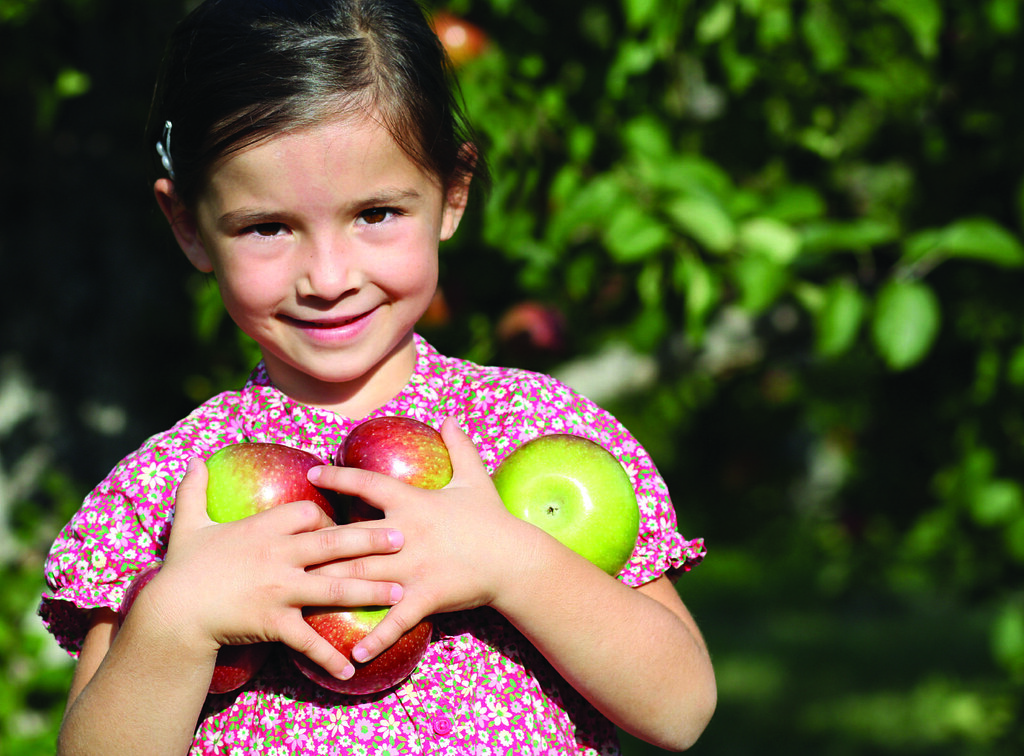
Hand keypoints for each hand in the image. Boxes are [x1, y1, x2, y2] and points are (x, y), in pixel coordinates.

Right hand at [148, 457, 406, 679]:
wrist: (172, 613)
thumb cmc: (183, 568)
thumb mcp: (189, 525)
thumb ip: (195, 491)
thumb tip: (193, 459)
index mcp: (264, 529)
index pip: (309, 512)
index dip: (328, 516)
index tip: (344, 523)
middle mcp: (278, 556)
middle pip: (334, 544)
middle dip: (371, 540)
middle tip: (403, 538)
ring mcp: (279, 590)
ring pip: (334, 588)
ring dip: (370, 591)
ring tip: (399, 591)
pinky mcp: (274, 622)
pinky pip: (307, 640)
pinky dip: (329, 656)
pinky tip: (351, 669)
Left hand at [306, 418, 531, 662]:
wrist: (514, 559)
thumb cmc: (491, 518)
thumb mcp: (474, 478)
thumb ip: (459, 446)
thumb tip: (449, 417)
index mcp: (412, 503)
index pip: (367, 484)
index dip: (338, 477)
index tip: (313, 474)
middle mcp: (405, 535)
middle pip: (350, 539)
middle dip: (317, 545)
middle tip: (285, 549)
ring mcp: (413, 569)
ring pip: (361, 578)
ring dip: (329, 588)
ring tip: (298, 598)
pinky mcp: (426, 597)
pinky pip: (395, 620)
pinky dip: (375, 638)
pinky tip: (353, 654)